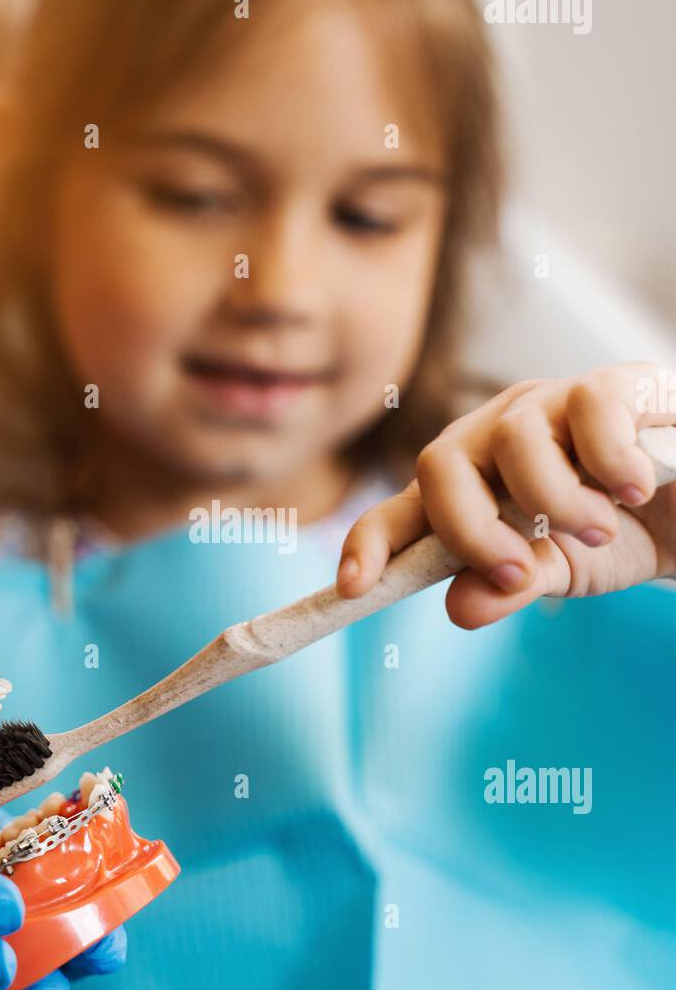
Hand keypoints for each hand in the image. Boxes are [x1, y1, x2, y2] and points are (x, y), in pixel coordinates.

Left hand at [336, 363, 675, 628]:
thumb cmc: (627, 532)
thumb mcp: (567, 569)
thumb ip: (512, 584)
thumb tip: (460, 607)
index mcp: (474, 485)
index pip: (403, 507)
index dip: (369, 542)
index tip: (353, 588)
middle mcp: (498, 435)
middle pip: (438, 463)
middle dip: (469, 529)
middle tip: (519, 570)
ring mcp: (550, 404)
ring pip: (511, 439)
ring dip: (556, 501)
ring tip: (600, 528)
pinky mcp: (611, 382)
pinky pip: (588, 407)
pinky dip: (611, 460)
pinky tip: (636, 486)